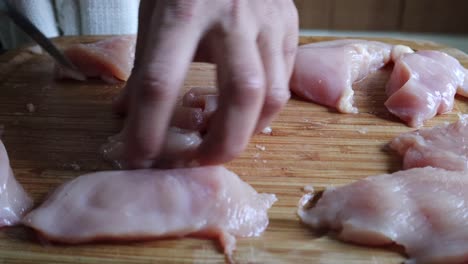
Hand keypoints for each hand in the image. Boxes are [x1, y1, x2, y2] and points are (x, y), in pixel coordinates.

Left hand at [114, 0, 298, 167]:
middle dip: (221, 143)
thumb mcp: (154, 12)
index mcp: (183, 10)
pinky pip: (285, 78)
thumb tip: (127, 112)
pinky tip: (248, 112)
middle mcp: (231, 16)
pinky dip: (266, 107)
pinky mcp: (288, 24)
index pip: (161, 82)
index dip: (147, 129)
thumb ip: (144, 64)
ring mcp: (267, 20)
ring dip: (249, 130)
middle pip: (240, 95)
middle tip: (201, 162)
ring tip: (226, 138)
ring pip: (273, 93)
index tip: (139, 158)